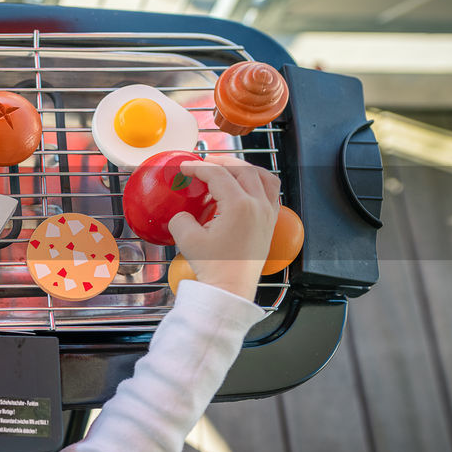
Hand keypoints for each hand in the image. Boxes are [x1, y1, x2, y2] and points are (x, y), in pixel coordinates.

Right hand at [168, 155, 279, 299]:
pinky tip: (245, 187)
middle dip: (221, 162)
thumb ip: (181, 218)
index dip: (198, 167)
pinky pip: (271, 192)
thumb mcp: (187, 239)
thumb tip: (183, 214)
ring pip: (263, 176)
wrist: (231, 290)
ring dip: (244, 168)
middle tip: (203, 164)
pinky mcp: (270, 224)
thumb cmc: (214, 267)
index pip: (217, 174)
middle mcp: (258, 206)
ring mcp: (268, 214)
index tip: (185, 167)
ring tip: (227, 169)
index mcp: (239, 206)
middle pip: (242, 169)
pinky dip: (258, 182)